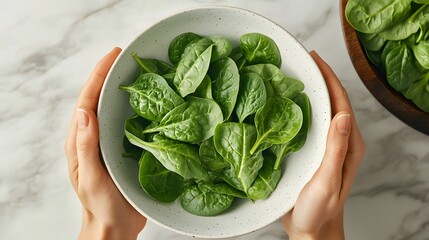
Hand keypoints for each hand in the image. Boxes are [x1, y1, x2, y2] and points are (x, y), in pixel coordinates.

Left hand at [64, 48, 146, 239]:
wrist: (114, 227)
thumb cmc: (101, 206)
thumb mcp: (91, 178)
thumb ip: (85, 147)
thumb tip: (83, 112)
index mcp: (80, 142)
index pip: (86, 102)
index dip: (97, 76)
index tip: (111, 56)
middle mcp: (92, 138)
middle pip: (97, 99)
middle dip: (107, 74)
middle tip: (123, 55)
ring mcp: (107, 143)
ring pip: (111, 108)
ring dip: (120, 87)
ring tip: (134, 69)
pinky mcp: (122, 149)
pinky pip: (126, 122)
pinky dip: (134, 106)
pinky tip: (147, 99)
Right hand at [283, 51, 364, 239]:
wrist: (311, 228)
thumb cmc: (319, 210)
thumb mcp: (328, 181)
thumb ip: (336, 150)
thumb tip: (344, 115)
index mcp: (349, 145)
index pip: (342, 103)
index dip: (330, 78)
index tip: (315, 59)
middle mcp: (340, 142)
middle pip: (333, 102)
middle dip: (320, 78)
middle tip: (302, 60)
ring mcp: (327, 146)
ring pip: (321, 111)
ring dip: (311, 90)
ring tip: (293, 75)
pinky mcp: (314, 151)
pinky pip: (310, 123)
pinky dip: (301, 108)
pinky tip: (286, 103)